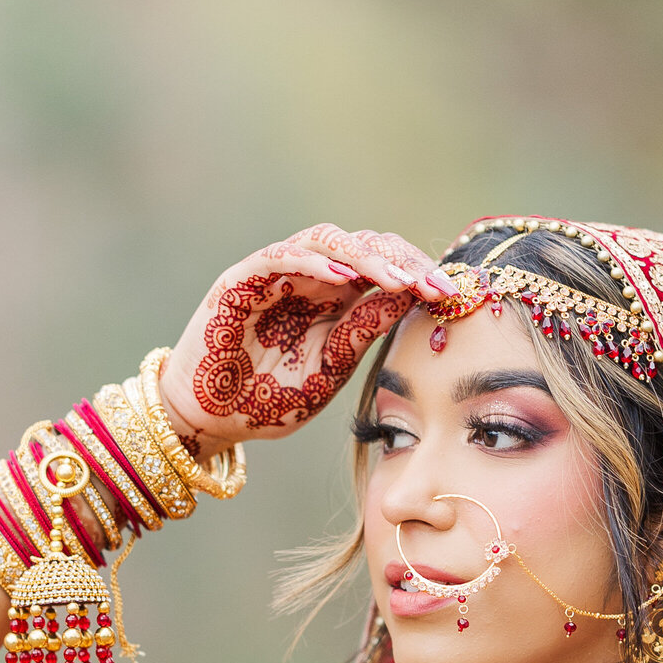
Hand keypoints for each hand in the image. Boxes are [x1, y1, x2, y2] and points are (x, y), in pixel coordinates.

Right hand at [164, 227, 450, 447]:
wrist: (212, 421)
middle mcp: (310, 278)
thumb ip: (362, 332)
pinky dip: (313, 261)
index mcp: (336, 299)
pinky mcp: (241, 280)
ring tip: (396, 279)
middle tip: (434, 285)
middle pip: (364, 246)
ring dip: (366, 257)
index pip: (384, 268)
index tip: (450, 297)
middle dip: (403, 262)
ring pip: (327, 241)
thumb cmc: (268, 398)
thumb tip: (409, 298)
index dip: (417, 276)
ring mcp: (275, 274)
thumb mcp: (329, 368)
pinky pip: (280, 257)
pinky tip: (344, 276)